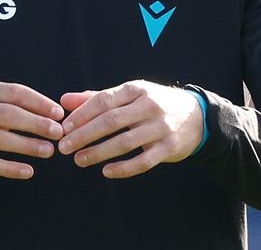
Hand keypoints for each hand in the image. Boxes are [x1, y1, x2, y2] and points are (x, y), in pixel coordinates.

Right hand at [0, 80, 64, 179]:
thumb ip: (15, 103)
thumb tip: (54, 112)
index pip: (15, 92)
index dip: (39, 103)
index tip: (58, 113)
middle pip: (8, 114)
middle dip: (36, 124)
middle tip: (57, 132)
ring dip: (26, 146)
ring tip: (48, 151)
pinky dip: (9, 168)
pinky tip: (28, 171)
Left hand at [57, 80, 202, 178]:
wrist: (197, 116)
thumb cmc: (154, 104)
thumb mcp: (129, 95)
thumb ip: (96, 98)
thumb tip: (64, 101)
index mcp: (136, 90)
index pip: (104, 101)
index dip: (82, 115)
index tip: (64, 128)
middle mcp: (149, 106)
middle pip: (111, 121)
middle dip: (84, 135)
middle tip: (64, 147)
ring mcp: (160, 127)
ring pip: (125, 142)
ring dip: (99, 152)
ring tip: (79, 160)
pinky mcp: (169, 147)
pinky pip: (143, 161)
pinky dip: (124, 168)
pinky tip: (106, 172)